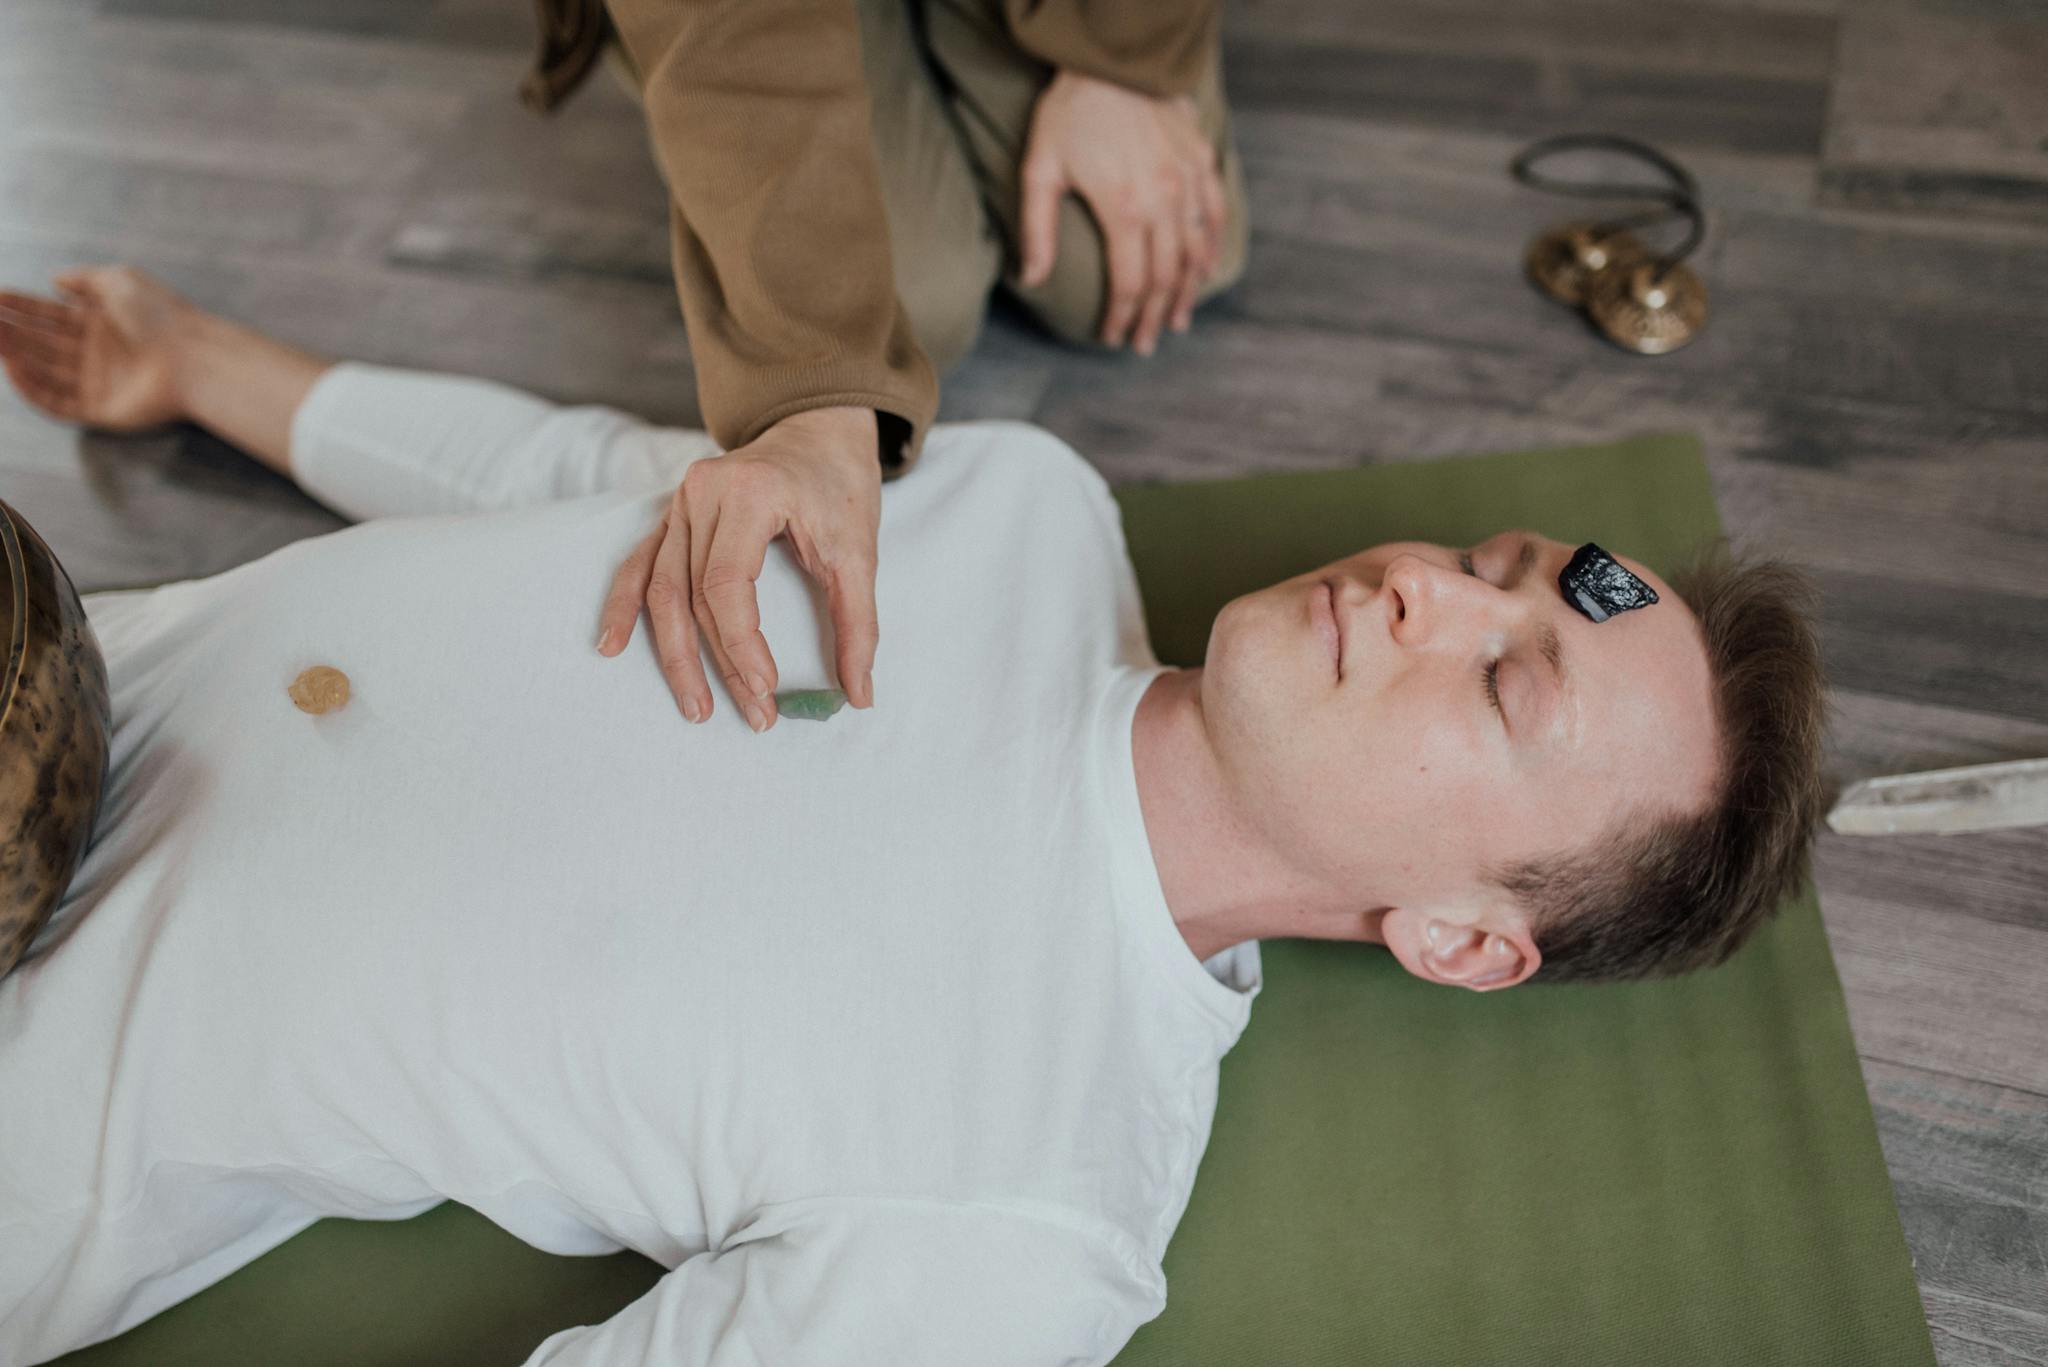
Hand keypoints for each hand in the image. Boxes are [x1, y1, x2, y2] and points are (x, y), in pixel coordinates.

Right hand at [0, 267, 197, 428]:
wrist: (192, 357)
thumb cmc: (161, 316)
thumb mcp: (121, 281)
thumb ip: (86, 279)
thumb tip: (56, 279)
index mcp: (103, 324)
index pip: (52, 315)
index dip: (22, 306)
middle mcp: (98, 354)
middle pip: (43, 343)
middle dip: (11, 330)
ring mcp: (98, 383)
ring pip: (45, 371)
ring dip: (15, 356)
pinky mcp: (100, 411)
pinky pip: (57, 403)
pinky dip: (33, 389)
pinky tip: (13, 369)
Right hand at [596, 406, 881, 733]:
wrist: (818, 429)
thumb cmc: (838, 486)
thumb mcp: (860, 551)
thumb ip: (859, 623)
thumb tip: (858, 695)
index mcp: (748, 493)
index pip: (726, 583)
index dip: (741, 643)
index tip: (766, 687)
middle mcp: (702, 493)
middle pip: (693, 594)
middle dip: (717, 663)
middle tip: (751, 714)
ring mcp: (680, 502)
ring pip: (662, 588)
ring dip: (673, 652)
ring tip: (694, 706)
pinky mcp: (673, 515)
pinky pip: (640, 564)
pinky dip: (625, 606)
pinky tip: (612, 644)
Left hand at [1017, 69, 1226, 356]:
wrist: (1114, 59)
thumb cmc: (1070, 112)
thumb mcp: (1040, 169)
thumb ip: (1038, 229)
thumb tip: (1032, 280)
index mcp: (1123, 210)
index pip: (1130, 283)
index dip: (1122, 317)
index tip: (1112, 337)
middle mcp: (1162, 202)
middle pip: (1165, 278)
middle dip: (1154, 316)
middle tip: (1145, 342)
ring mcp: (1187, 183)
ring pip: (1194, 254)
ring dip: (1187, 293)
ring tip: (1177, 320)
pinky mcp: (1200, 162)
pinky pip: (1214, 215)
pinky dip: (1210, 248)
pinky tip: (1204, 271)